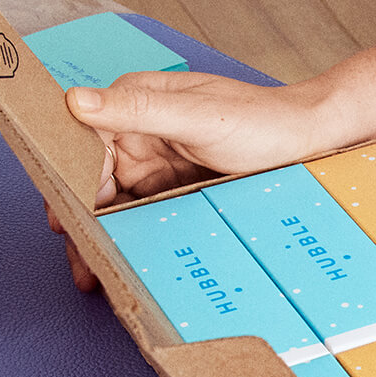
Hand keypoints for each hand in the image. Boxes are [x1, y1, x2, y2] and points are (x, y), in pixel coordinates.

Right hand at [52, 71, 353, 289]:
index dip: (65, 180)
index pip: (80, 141)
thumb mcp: (199, 117)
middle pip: (91, 179)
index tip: (62, 218)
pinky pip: (141, 215)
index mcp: (135, 101)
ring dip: (101, 236)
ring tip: (95, 274)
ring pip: (113, 203)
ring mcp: (155, 161)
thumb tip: (75, 102)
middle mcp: (138, 130)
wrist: (313, 140)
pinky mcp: (173, 187)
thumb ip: (137, 111)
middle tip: (81, 263)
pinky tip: (123, 265)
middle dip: (80, 220)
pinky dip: (130, 239)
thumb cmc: (263, 120)